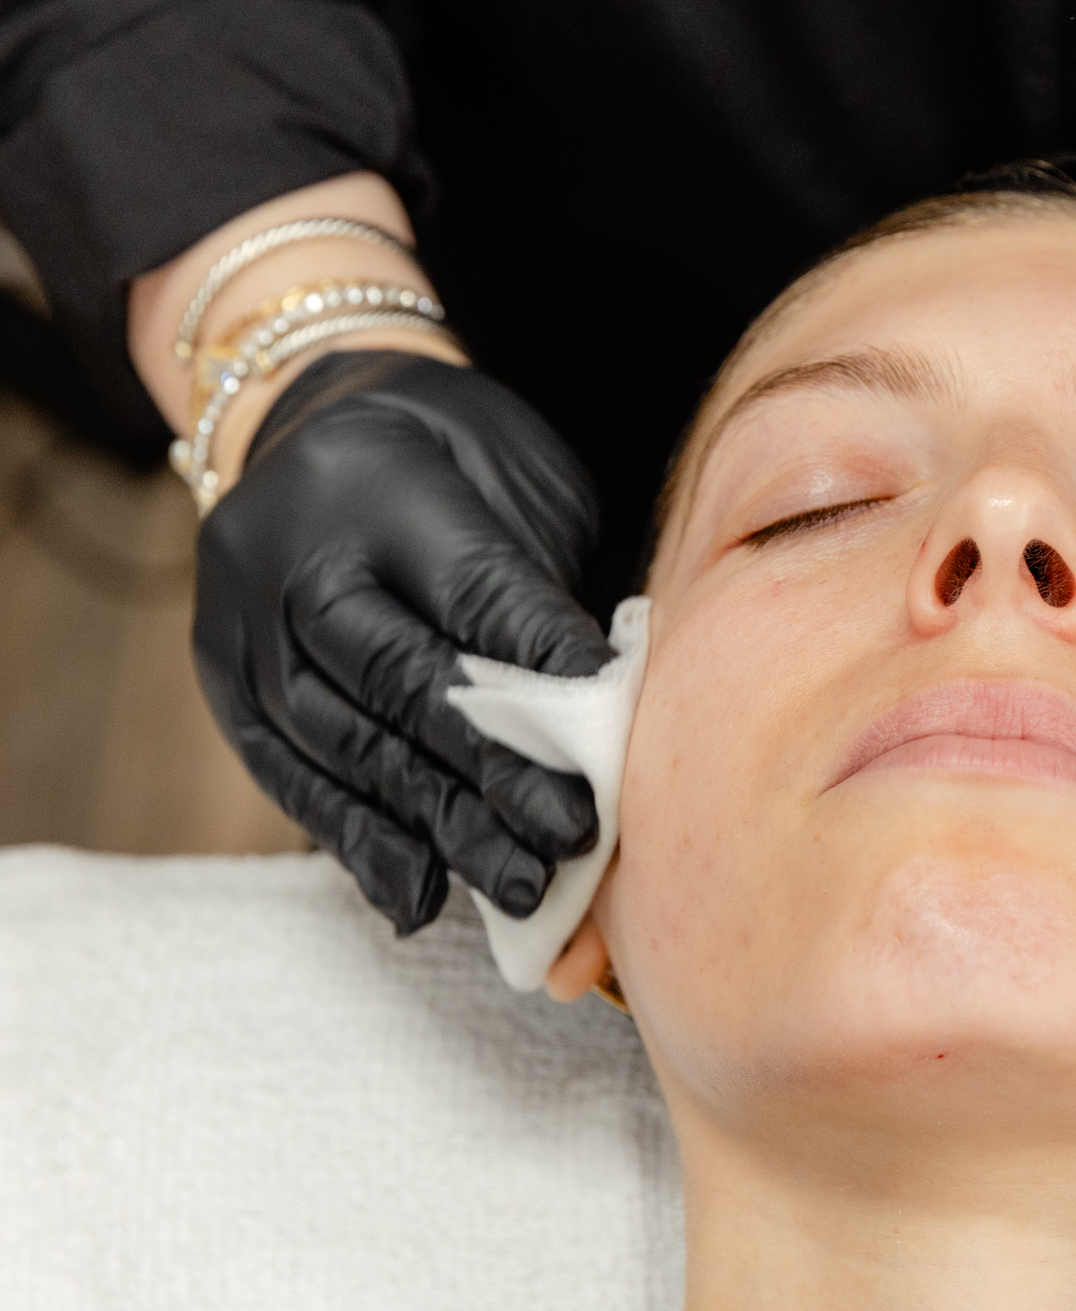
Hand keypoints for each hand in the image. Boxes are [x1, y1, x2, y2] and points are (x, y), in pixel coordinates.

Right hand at [194, 351, 614, 931]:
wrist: (312, 413)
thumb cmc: (456, 455)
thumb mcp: (515, 477)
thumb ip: (541, 584)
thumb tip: (597, 710)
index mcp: (381, 482)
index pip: (478, 595)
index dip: (550, 674)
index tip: (619, 742)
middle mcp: (294, 556)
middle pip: (406, 684)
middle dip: (498, 773)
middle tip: (574, 837)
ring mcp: (243, 622)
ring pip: (348, 746)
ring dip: (440, 827)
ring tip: (521, 884)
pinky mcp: (221, 680)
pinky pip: (292, 776)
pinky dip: (363, 842)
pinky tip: (420, 897)